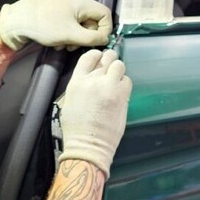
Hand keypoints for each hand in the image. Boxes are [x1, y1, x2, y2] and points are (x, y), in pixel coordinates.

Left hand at [0, 0, 112, 50]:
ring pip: (81, 20)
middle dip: (85, 35)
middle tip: (73, 46)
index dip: (104, 30)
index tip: (95, 43)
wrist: (16, 20)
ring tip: (62, 44)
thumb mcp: (71, 35)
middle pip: (92, 18)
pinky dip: (67, 30)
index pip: (105, 14)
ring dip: (75, 35)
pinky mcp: (57, 4)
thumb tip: (105, 39)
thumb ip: (93, 38)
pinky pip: (70, 18)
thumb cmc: (43, 26)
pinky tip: (57, 39)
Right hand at [58, 49, 131, 174]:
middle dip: (111, 60)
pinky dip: (125, 85)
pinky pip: (128, 81)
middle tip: (112, 69)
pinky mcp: (121, 95)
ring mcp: (108, 86)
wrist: (89, 144)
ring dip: (119, 73)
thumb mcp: (71, 101)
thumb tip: (93, 77)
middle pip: (108, 57)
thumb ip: (82, 85)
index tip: (101, 59)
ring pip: (119, 66)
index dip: (97, 56)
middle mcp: (93, 80)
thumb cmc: (77, 128)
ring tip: (116, 84)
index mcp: (77, 82)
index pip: (89, 56)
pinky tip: (120, 94)